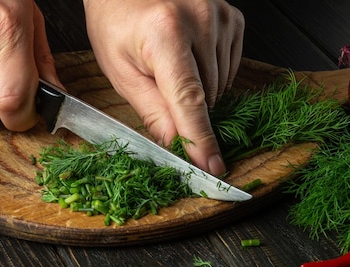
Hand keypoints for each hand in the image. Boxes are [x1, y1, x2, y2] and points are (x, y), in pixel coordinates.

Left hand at [83, 0, 243, 175]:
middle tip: (158, 85)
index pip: (188, 99)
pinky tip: (189, 59)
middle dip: (184, 109)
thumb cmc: (116, 23)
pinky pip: (230, 68)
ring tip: (170, 66)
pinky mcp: (233, 18)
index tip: (211, 167)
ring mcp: (220, 16)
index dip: (200, 138)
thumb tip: (175, 143)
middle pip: (206, 97)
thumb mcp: (120, 70)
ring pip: (221, 86)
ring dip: (198, 92)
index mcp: (164, 34)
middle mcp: (199, 20)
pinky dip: (211, 75)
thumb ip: (150, 109)